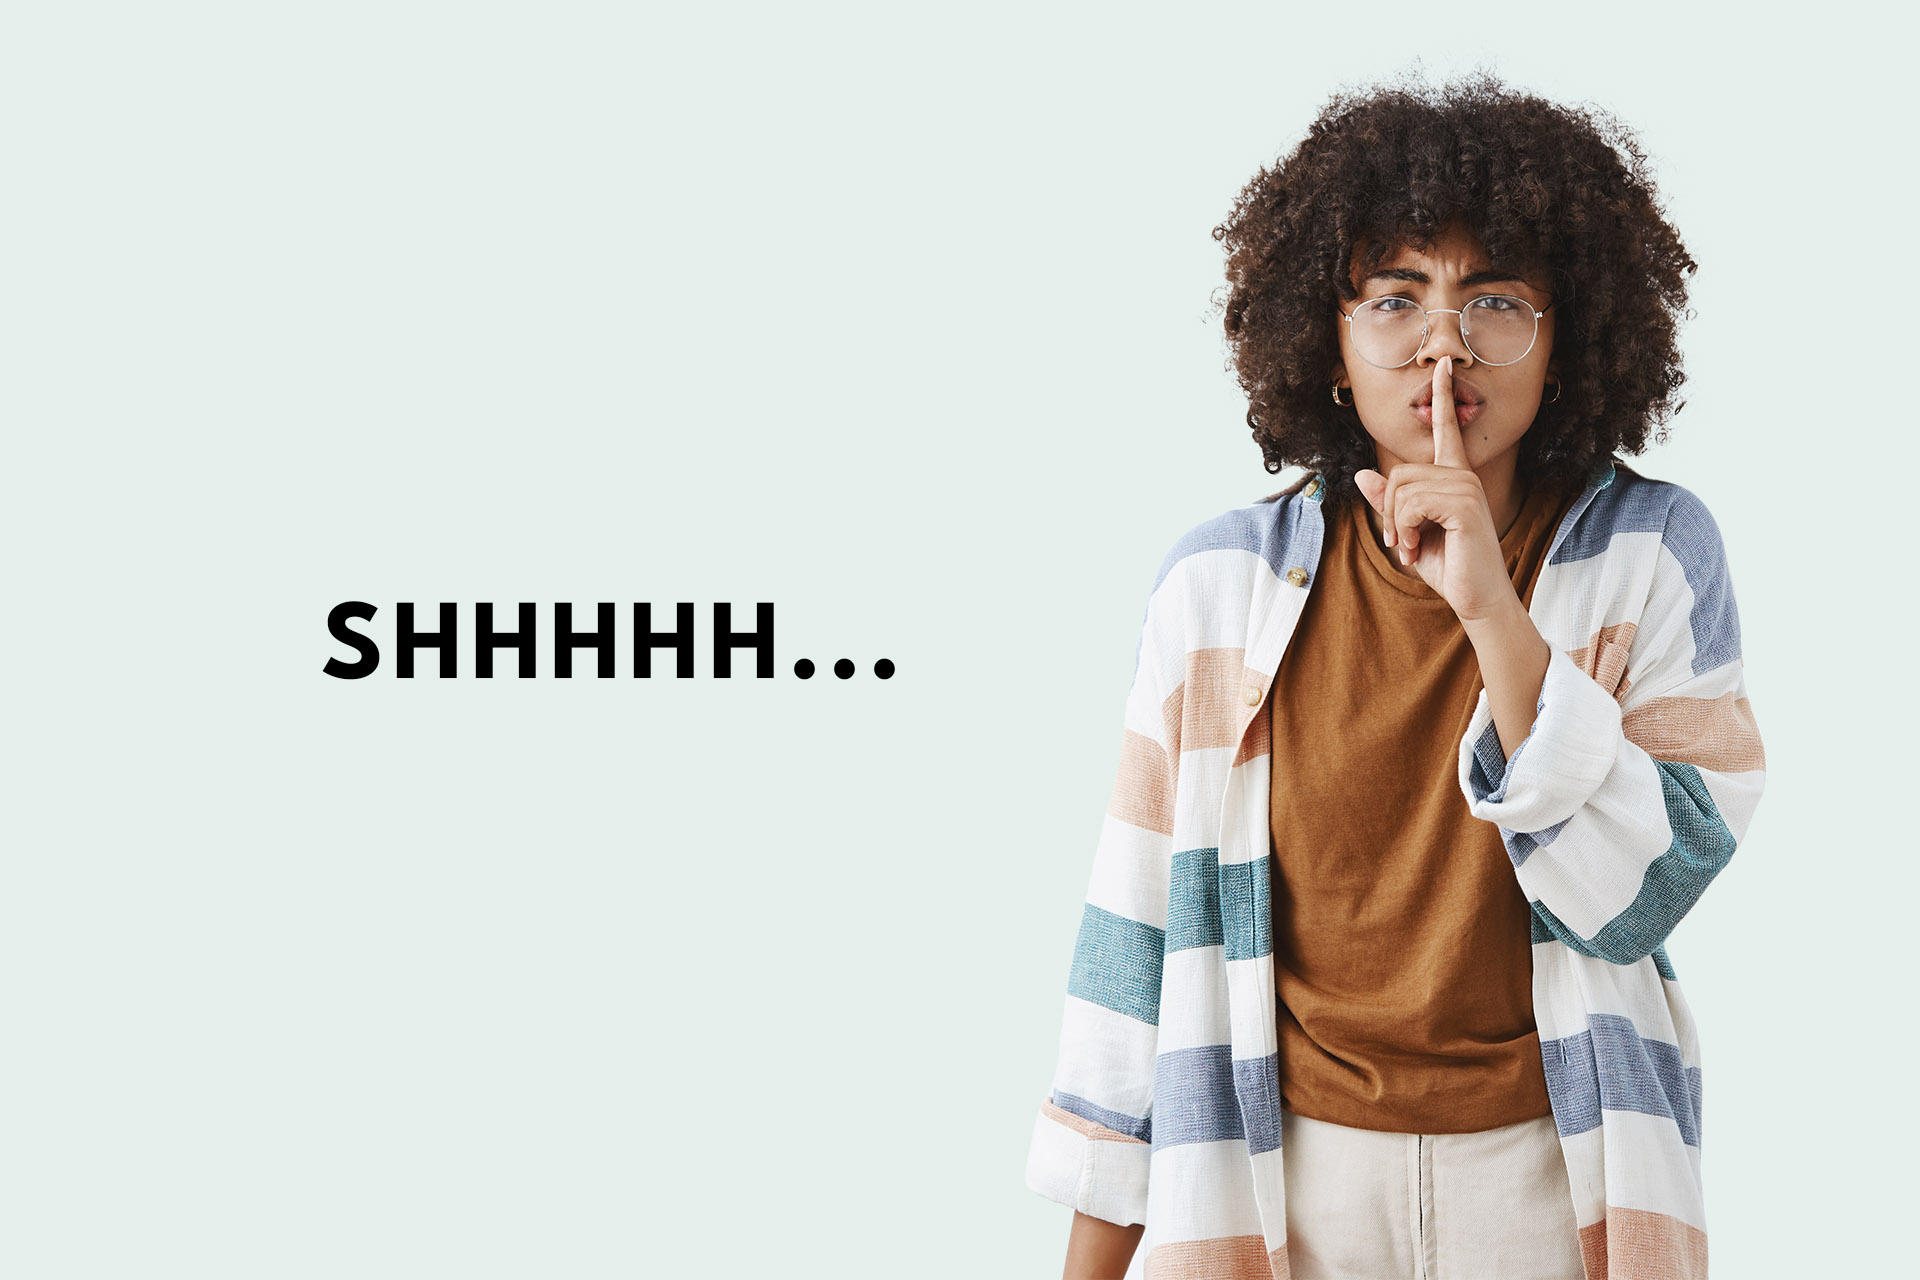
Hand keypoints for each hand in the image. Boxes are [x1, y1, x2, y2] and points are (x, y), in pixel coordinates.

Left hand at [1352, 356, 1520, 622]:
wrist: (1478, 599)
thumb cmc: (1449, 567)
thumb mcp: (1408, 532)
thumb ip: (1389, 504)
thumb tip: (1363, 474)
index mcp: (1453, 478)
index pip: (1446, 430)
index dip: (1443, 396)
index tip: (1442, 365)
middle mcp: (1463, 476)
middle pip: (1398, 474)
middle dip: (1389, 513)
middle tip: (1402, 543)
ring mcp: (1466, 488)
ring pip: (1401, 489)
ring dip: (1397, 526)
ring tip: (1413, 548)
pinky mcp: (1465, 504)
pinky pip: (1412, 503)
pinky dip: (1406, 530)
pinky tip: (1419, 548)